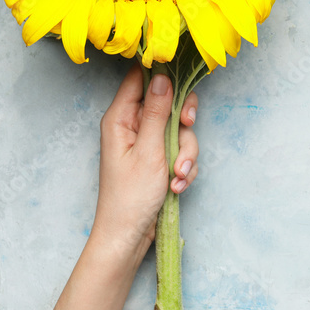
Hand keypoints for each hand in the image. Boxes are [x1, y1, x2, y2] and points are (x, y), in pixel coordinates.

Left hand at [94, 64, 199, 254]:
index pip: (139, 78)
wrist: (129, 236)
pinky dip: (184, 167)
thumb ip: (157, 112)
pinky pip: (180, 150)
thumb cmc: (131, 196)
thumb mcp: (149, 151)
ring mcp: (146, 143)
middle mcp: (132, 125)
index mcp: (120, 118)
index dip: (162, 73)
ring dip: (186, 152)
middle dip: (183, 120)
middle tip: (189, 127)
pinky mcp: (158, 159)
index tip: (183, 79)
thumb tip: (162, 76)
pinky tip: (177, 185)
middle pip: (168, 101)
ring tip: (179, 175)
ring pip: (179, 129)